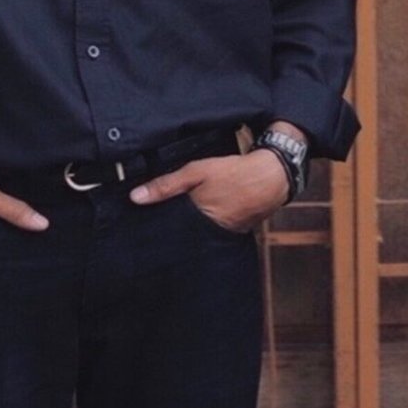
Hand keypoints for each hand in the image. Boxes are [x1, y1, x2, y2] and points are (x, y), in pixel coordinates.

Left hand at [131, 148, 288, 232]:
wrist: (272, 176)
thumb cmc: (235, 172)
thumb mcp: (196, 171)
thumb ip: (166, 185)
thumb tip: (135, 197)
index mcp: (196, 218)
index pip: (168, 230)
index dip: (156, 227)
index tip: (143, 226)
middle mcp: (208, 232)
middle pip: (182, 236)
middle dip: (172, 230)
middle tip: (161, 222)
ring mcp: (223, 235)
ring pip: (197, 235)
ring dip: (190, 229)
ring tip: (184, 218)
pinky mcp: (234, 233)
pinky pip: (214, 233)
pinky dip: (208, 226)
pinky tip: (206, 216)